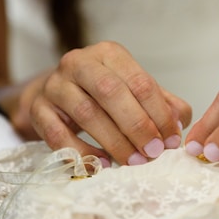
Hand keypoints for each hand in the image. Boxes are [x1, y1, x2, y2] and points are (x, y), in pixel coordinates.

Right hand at [24, 42, 191, 164]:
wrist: (59, 93)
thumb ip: (162, 103)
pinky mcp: (38, 108)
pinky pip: (58, 134)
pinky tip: (101, 165)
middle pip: (111, 92)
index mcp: (110, 54)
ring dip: (114, 141)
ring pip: (86, 112)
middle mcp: (79, 62)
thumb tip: (180, 123)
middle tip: (153, 153)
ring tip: (133, 162)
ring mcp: (55, 84)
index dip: (159, 113)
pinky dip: (82, 152)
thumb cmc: (104, 93)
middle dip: (137, 126)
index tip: (171, 140)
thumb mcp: (134, 90)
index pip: (139, 82)